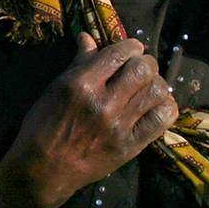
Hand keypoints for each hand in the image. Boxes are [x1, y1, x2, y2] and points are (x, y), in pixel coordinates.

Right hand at [0, 33, 176, 207]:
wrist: (45, 169)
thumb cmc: (44, 126)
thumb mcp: (56, 90)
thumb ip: (78, 64)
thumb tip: (88, 37)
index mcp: (81, 84)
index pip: (119, 53)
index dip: (130, 47)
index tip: (129, 51)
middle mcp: (103, 102)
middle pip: (144, 68)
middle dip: (145, 63)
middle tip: (139, 69)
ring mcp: (120, 125)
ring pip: (157, 90)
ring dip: (155, 84)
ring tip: (146, 88)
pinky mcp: (131, 145)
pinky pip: (163, 118)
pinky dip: (164, 106)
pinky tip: (155, 105)